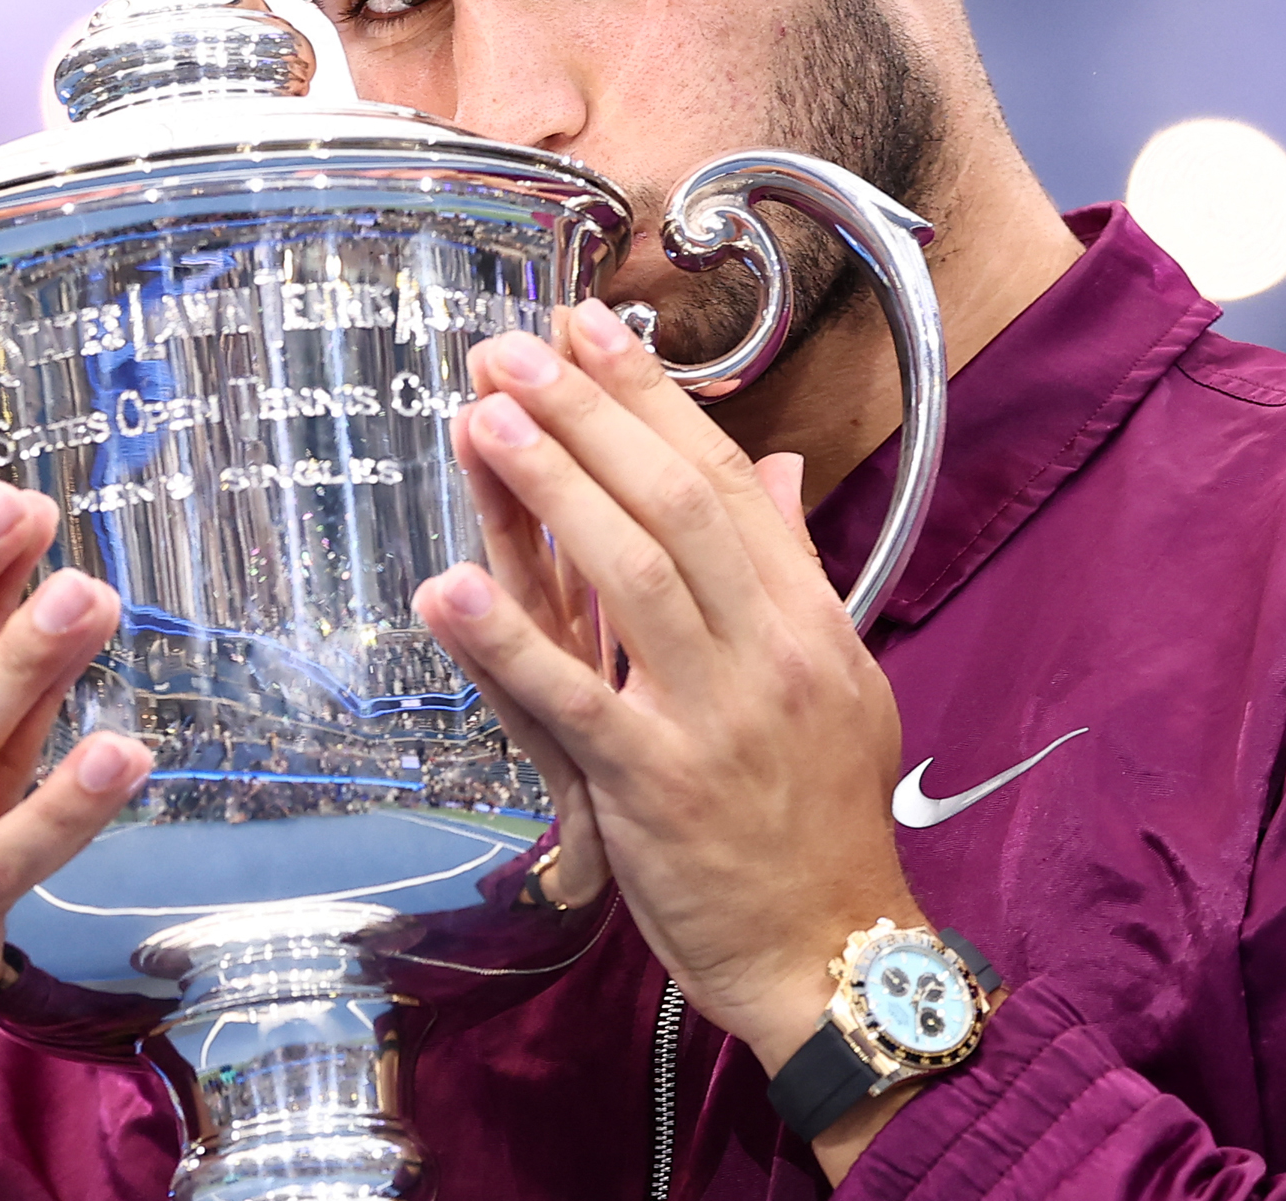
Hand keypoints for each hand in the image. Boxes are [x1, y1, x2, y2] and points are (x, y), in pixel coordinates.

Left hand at [412, 302, 922, 1088]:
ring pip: (629, 576)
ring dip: (549, 487)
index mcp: (806, 621)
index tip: (589, 329)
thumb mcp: (838, 679)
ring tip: (482, 417)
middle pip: (672, 505)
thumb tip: (772, 469)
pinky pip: (572, 699)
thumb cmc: (822, 821)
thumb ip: (794, 571)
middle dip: (585, 416)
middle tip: (512, 349)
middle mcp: (767, 652)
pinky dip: (506, 641)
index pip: (723, 481)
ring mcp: (711, 717)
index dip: (650, 399)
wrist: (833, 955)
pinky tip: (447, 587)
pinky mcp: (653, 787)